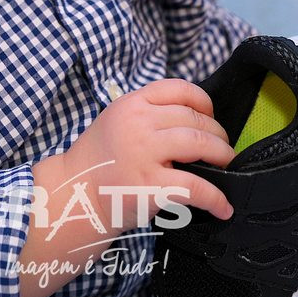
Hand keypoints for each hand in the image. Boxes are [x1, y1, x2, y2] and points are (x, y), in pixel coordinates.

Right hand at [55, 79, 236, 224]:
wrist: (72, 195)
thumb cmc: (97, 161)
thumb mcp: (116, 120)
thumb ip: (148, 114)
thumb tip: (192, 119)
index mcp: (132, 104)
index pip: (180, 89)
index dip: (203, 102)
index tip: (210, 116)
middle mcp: (139, 123)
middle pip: (195, 119)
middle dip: (217, 133)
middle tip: (222, 148)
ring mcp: (144, 154)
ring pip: (200, 144)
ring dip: (222, 155)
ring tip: (226, 165)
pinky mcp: (150, 187)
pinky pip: (195, 188)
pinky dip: (215, 198)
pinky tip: (223, 207)